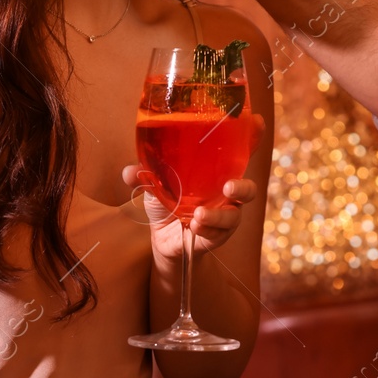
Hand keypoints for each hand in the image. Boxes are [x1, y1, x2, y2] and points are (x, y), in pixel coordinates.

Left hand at [122, 164, 259, 264]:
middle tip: (228, 188)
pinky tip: (193, 227)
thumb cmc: (166, 205)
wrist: (163, 239)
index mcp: (216, 178)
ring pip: (233, 216)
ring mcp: (223, 218)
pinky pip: (218, 234)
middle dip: (242, 188)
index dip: (245, 151)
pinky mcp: (216, 237)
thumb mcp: (155, 189)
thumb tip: (129, 172)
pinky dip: (206, 230)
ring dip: (217, 216)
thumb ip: (145, 178)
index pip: (237, 163)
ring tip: (198, 215)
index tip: (247, 137)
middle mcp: (225, 196)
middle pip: (248, 190)